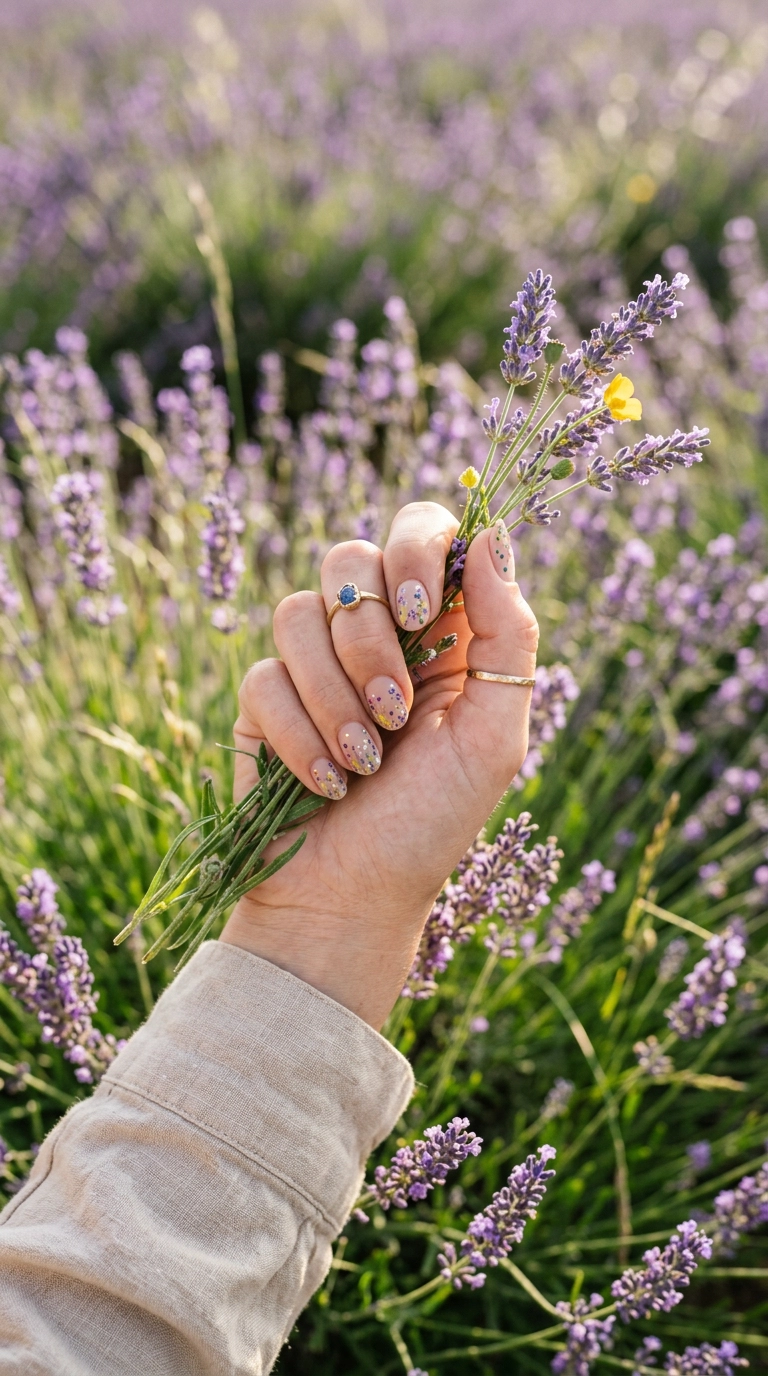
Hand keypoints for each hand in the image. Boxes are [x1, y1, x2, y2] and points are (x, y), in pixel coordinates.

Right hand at [220, 502, 537, 1028]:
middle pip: (350, 557)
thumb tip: (493, 536)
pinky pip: (264, 676)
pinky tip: (328, 783)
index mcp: (441, 629)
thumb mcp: (494, 735)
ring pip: (299, 612)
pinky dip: (301, 737)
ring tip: (365, 761)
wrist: (354, 898)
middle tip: (396, 709)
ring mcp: (314, 663)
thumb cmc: (433, 823)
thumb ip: (508, 633)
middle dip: (370, 638)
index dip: (416, 549)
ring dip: (337, 696)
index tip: (419, 610)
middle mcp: (376, 633)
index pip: (423, 530)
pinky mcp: (264, 700)